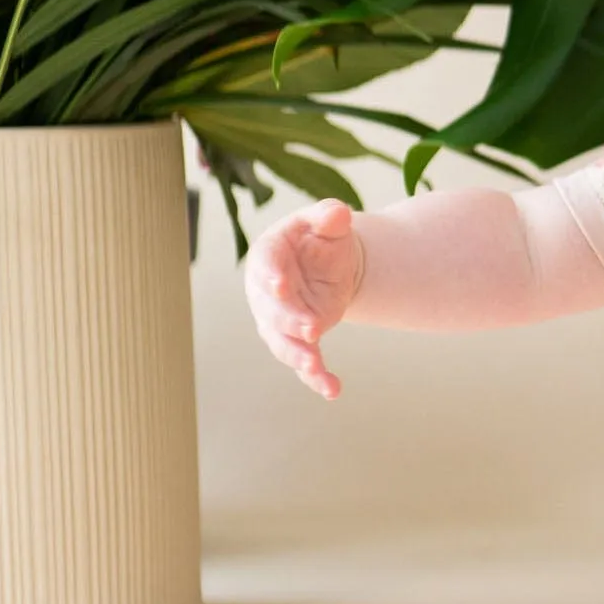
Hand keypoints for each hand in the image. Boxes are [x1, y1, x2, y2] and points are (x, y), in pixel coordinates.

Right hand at [243, 196, 362, 397]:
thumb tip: (339, 213)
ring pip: (282, 342)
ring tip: (316, 366)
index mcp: (269, 255)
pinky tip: (332, 390)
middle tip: (312, 327)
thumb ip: (330, 215)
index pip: (265, 265)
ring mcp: (279, 320)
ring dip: (298, 355)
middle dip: (289, 320)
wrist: (330, 262)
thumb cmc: (321, 236)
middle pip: (271, 310)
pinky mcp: (298, 339)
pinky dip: (316, 378)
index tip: (280, 285)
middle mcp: (266, 292)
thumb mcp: (328, 221)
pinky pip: (303, 362)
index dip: (271, 275)